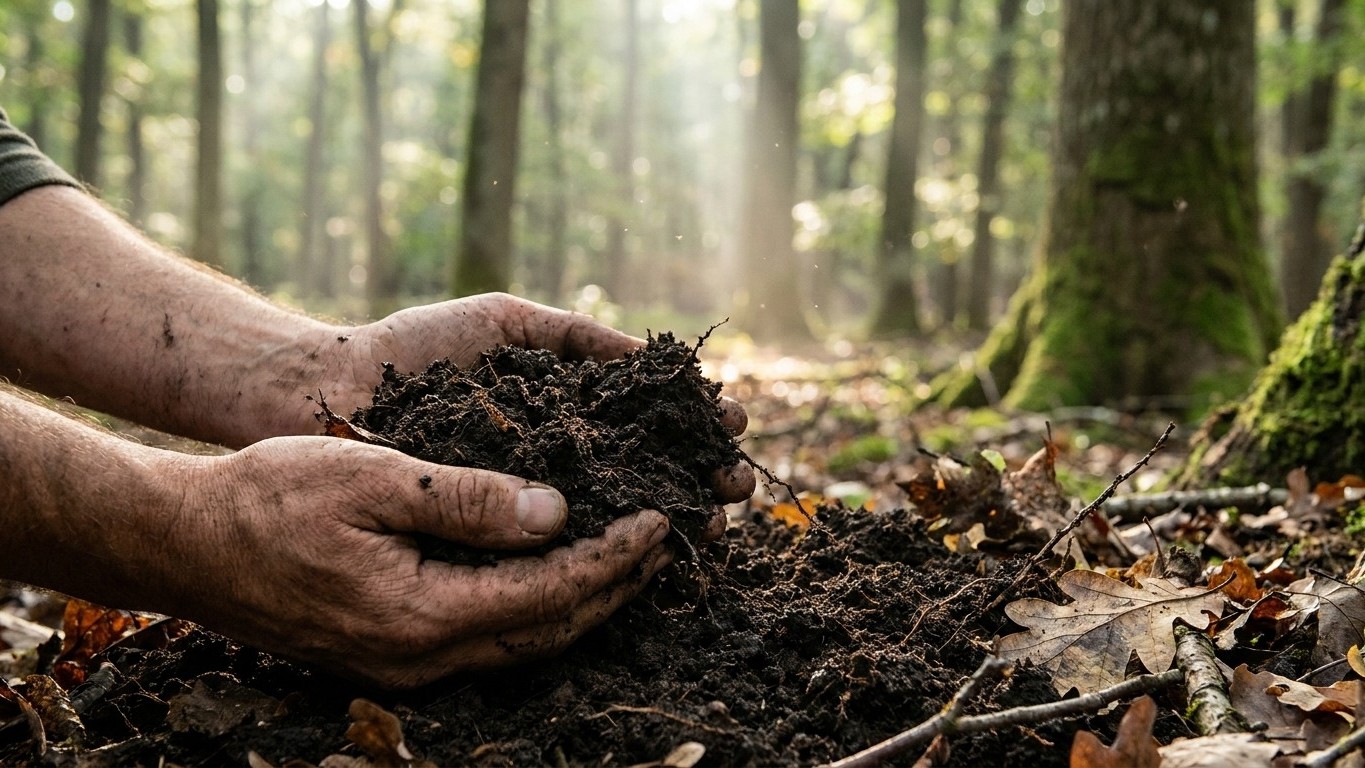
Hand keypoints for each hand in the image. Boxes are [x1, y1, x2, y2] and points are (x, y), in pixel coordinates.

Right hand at [159, 437, 671, 688]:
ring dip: (584, 600)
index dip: (613, 557)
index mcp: (420, 614)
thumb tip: (555, 512)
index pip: (550, 592)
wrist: (184, 543)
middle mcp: (420, 658)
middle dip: (616, 585)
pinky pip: (490, 637)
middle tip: (668, 537)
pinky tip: (558, 572)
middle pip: (550, 629)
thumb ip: (464, 499)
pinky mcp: (393, 655)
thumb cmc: (269, 496)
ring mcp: (405, 666)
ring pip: (523, 641)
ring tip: (632, 556)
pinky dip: (538, 606)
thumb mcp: (371, 477)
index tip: (661, 516)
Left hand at [307, 293, 756, 529]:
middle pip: (646, 473)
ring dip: (670, 516)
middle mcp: (555, 461)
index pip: (649, 423)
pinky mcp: (490, 538)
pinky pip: (556, 547)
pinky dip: (606, 547)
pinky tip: (650, 545)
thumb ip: (576, 337)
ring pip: (614, 515)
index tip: (735, 426)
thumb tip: (654, 358)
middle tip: (738, 486)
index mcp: (566, 412)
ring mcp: (524, 501)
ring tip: (715, 517)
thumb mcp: (507, 323)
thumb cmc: (415, 350)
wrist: (330, 388)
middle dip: (698, 478)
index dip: (695, 427)